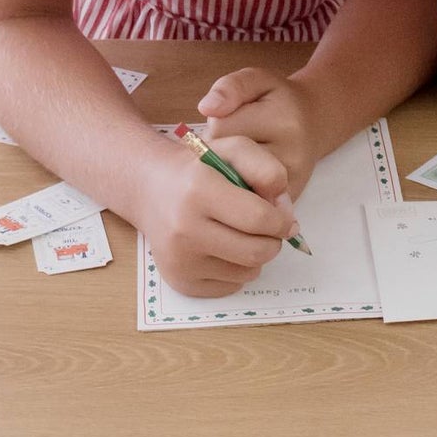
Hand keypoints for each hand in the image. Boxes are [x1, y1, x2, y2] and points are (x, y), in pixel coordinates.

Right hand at [137, 131, 296, 297]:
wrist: (150, 188)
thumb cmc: (198, 167)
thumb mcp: (234, 149)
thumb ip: (267, 171)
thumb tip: (284, 213)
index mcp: (198, 191)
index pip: (258, 219)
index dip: (282, 220)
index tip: (285, 218)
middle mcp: (185, 230)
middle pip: (255, 252)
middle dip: (273, 241)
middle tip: (270, 229)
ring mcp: (180, 260)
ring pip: (247, 273)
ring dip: (255, 256)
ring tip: (242, 234)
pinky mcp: (180, 282)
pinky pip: (230, 287)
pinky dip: (237, 270)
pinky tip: (224, 248)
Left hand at [199, 67, 325, 197]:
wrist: (313, 123)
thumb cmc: (278, 100)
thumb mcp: (256, 80)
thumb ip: (230, 87)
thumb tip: (206, 107)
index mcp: (281, 120)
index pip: (221, 127)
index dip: (217, 122)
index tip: (230, 117)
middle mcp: (290, 154)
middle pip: (225, 158)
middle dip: (222, 148)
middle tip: (235, 137)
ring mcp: (290, 181)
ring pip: (233, 181)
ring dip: (229, 168)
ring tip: (241, 153)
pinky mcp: (286, 199)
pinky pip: (247, 198)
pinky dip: (240, 186)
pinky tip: (247, 171)